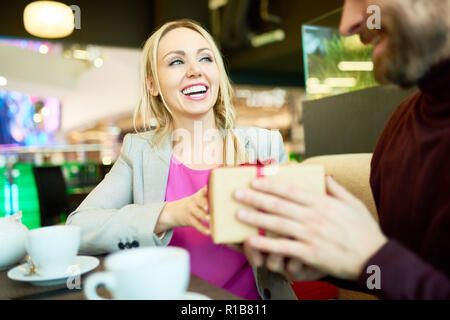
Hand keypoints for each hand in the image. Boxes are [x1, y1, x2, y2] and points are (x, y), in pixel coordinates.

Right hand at [156, 186, 209, 235]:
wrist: (173, 211)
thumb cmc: (192, 204)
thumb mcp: (197, 197)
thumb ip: (208, 194)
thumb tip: (224, 191)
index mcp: (198, 195)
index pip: (202, 191)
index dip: (206, 190)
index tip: (210, 189)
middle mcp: (194, 201)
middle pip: (200, 201)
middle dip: (205, 203)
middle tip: (210, 207)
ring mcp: (190, 211)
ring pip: (198, 213)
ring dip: (204, 217)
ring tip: (210, 219)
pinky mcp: (189, 220)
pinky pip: (196, 224)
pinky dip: (202, 229)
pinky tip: (209, 232)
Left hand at [234, 176, 386, 279]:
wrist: (376, 258)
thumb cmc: (365, 231)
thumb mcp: (354, 204)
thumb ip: (337, 189)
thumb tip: (325, 175)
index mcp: (323, 203)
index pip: (291, 191)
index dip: (271, 185)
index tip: (255, 181)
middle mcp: (314, 217)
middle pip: (279, 205)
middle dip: (256, 198)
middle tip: (238, 194)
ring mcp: (311, 235)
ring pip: (278, 224)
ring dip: (256, 218)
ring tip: (239, 214)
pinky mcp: (310, 253)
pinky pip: (284, 248)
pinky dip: (267, 245)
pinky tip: (253, 241)